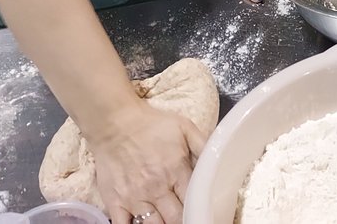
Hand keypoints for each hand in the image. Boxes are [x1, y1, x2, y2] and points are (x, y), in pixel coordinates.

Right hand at [91, 101, 205, 223]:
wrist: (114, 122)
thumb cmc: (151, 125)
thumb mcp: (184, 127)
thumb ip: (204, 145)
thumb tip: (221, 159)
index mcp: (176, 171)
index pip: (195, 202)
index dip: (200, 209)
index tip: (202, 211)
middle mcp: (156, 188)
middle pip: (176, 220)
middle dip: (183, 220)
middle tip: (185, 217)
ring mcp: (134, 198)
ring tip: (167, 219)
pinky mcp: (115, 202)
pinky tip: (144, 223)